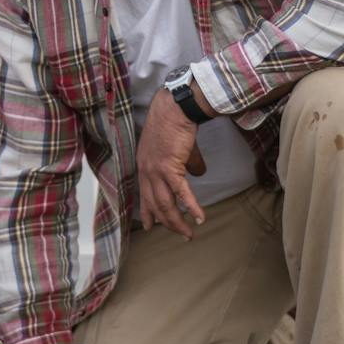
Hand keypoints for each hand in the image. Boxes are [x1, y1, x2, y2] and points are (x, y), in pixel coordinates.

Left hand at [136, 88, 207, 238]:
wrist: (175, 109)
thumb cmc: (174, 123)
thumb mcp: (177, 148)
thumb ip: (185, 164)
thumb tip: (199, 174)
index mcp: (144, 166)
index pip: (144, 195)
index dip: (148, 212)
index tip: (150, 226)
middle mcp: (146, 171)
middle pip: (155, 205)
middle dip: (167, 223)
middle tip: (180, 234)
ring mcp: (156, 171)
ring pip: (166, 204)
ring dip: (178, 221)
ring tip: (189, 233)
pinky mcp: (171, 168)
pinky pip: (182, 194)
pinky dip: (191, 207)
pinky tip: (199, 218)